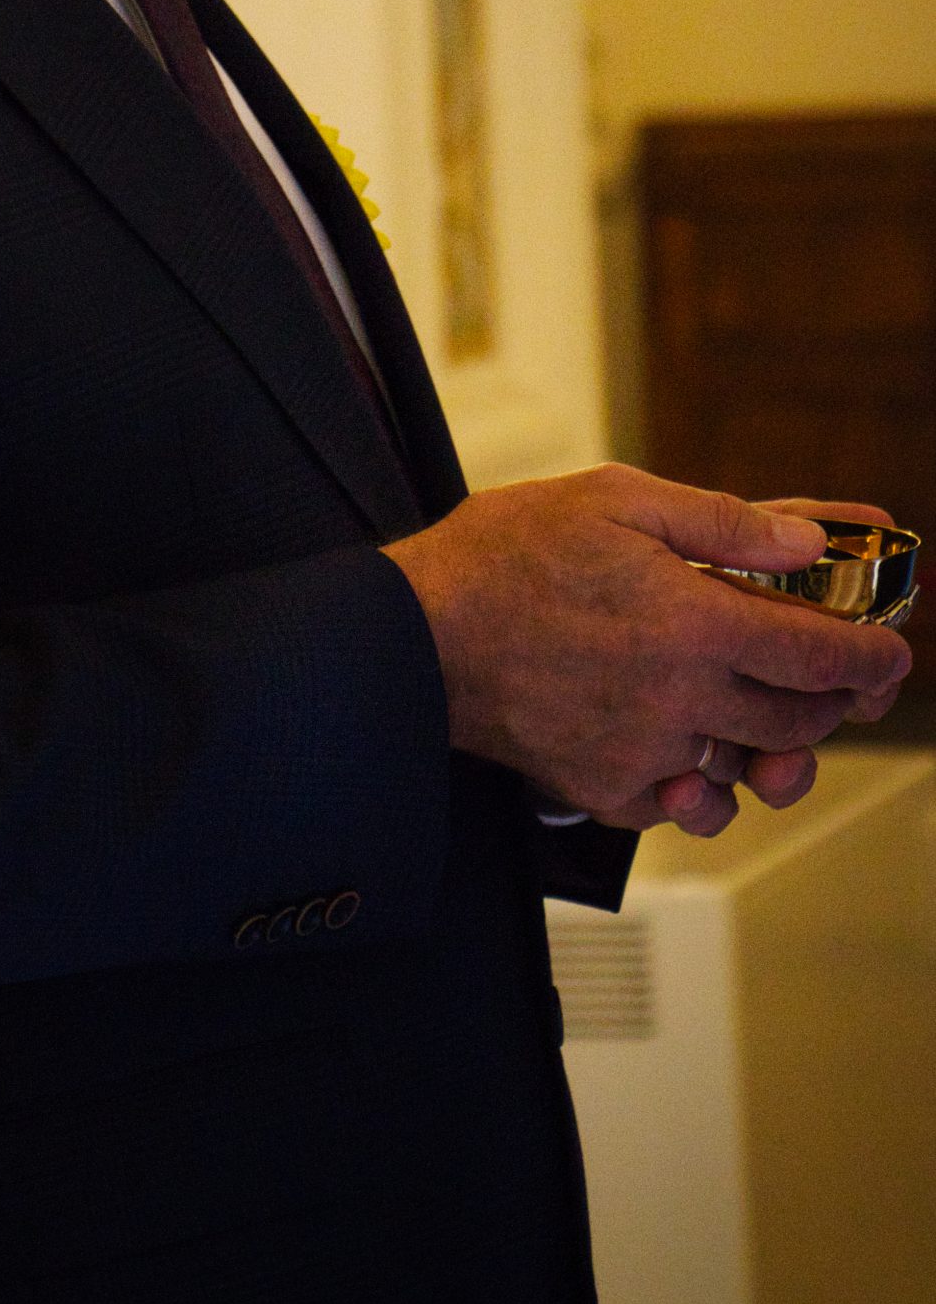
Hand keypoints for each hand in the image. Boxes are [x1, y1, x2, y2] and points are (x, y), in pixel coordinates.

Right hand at [382, 468, 911, 833]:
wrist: (415, 632)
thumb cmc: (504, 556)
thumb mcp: (616, 500)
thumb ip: (723, 522)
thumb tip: (807, 544)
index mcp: (693, 623)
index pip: (820, 654)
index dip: (871, 654)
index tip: (889, 650)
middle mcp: (680, 699)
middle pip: (800, 721)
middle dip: (838, 701)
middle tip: (846, 677)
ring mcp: (644, 753)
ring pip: (749, 770)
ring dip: (780, 748)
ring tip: (779, 722)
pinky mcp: (606, 790)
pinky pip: (683, 803)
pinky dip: (703, 782)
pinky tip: (694, 746)